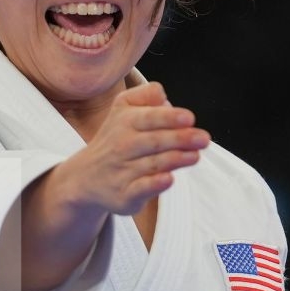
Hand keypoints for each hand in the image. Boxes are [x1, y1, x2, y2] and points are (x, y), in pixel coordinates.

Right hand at [54, 81, 208, 216]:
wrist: (85, 178)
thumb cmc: (116, 139)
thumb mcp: (124, 109)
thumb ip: (145, 96)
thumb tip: (164, 95)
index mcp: (124, 122)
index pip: (149, 118)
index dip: (169, 118)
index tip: (189, 118)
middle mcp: (121, 146)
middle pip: (154, 141)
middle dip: (180, 139)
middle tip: (204, 139)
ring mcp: (123, 172)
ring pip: (152, 164)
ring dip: (175, 159)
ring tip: (195, 156)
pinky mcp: (125, 195)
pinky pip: (141, 189)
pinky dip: (155, 184)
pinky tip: (169, 179)